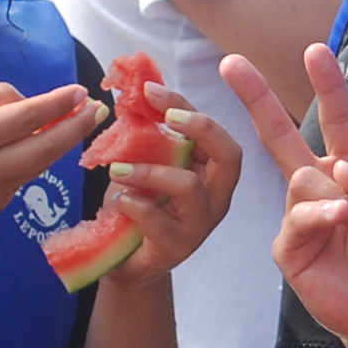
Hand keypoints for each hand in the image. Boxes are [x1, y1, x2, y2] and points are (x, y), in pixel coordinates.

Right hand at [0, 80, 97, 241]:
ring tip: (77, 124)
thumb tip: (30, 104)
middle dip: (76, 129)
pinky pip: (18, 180)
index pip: (25, 118)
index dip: (57, 104)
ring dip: (59, 145)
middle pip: (45, 150)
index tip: (80, 91)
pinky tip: (28, 147)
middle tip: (97, 111)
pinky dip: (28, 162)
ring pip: (37, 167)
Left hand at [95, 82, 242, 281]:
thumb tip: (140, 89)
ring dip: (150, 171)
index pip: (215, 133)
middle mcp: (216, 196)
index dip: (188, 107)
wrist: (125, 259)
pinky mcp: (177, 247)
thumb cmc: (140, 206)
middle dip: (200, 128)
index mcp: (212, 171)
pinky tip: (119, 200)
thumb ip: (149, 134)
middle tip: (165, 120)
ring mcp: (200, 224)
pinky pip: (160, 221)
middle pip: (229, 155)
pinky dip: (135, 204)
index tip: (151, 91)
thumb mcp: (146, 164)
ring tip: (117, 169)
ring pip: (190, 186)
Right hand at [220, 45, 347, 347]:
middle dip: (256, 97)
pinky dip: (329, 214)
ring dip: (346, 197)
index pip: (336, 121)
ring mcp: (299, 216)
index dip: (328, 86)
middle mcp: (319, 188)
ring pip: (306, 178)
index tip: (315, 49)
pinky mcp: (289, 247)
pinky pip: (300, 215)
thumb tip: (342, 168)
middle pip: (281, 135)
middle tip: (231, 62)